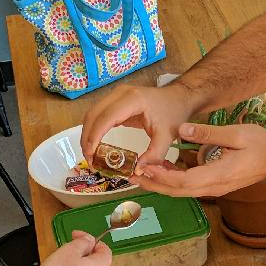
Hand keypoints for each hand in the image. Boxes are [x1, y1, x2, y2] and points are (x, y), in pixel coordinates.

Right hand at [80, 81, 197, 169]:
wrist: (179, 98)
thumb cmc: (174, 113)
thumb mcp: (167, 136)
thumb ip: (154, 155)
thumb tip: (137, 172)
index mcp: (133, 100)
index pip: (105, 118)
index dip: (94, 137)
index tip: (91, 155)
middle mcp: (120, 94)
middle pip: (93, 114)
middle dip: (87, 138)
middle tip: (89, 159)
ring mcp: (116, 95)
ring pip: (92, 114)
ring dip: (88, 134)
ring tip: (91, 155)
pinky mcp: (115, 101)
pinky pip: (99, 114)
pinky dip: (94, 129)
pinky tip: (95, 145)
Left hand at [137, 121, 265, 197]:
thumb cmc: (261, 146)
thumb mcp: (237, 134)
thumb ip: (209, 133)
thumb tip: (183, 129)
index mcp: (217, 174)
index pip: (183, 180)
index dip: (161, 176)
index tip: (144, 168)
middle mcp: (213, 186)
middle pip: (177, 191)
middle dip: (154, 184)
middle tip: (132, 175)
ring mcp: (213, 188)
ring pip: (181, 191)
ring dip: (160, 184)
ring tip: (140, 174)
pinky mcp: (214, 185)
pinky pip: (188, 187)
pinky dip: (172, 181)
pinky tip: (162, 171)